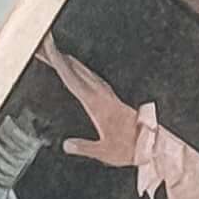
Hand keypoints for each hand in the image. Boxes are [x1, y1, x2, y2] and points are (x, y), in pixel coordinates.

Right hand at [38, 39, 144, 170]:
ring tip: (58, 55)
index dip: (57, 61)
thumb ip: (84, 147)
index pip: (71, 78)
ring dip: (70, 62)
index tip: (47, 47)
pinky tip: (82, 73)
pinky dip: (84, 71)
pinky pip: (94, 78)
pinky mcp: (114, 98)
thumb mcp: (105, 152)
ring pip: (86, 72)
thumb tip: (66, 145)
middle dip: (58, 56)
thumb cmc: (132, 148)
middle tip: (44, 46)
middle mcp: (102, 95)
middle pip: (76, 70)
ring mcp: (109, 95)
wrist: (154, 144)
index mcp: (96, 104)